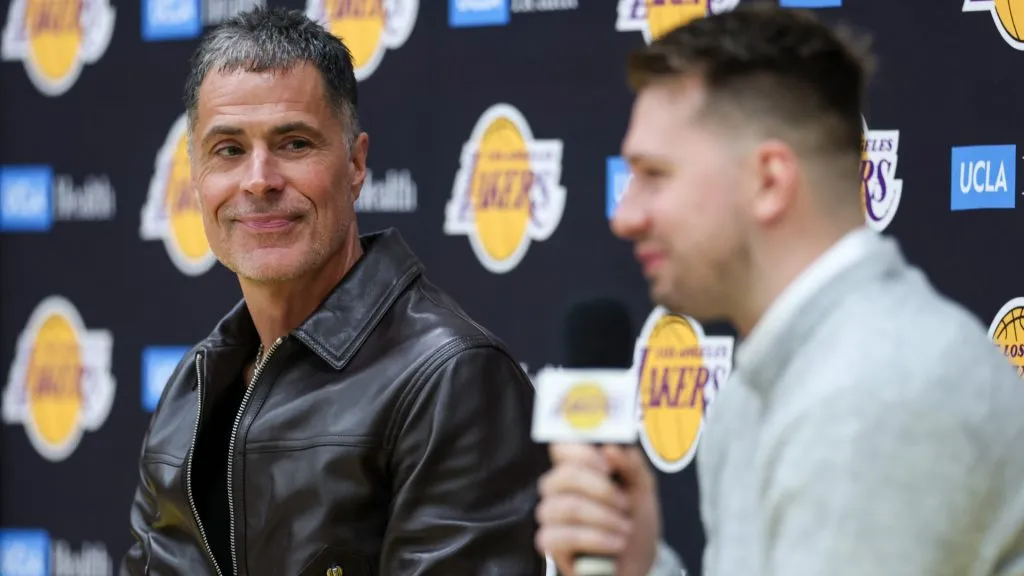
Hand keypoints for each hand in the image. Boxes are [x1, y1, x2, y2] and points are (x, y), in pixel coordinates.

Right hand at [535, 443, 660, 575]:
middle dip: (602, 490)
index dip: (583, 454)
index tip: (609, 467)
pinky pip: (560, 537)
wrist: (639, 561)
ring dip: (604, 518)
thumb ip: (631, 464)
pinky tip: (615, 544)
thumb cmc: (635, 520)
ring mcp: (552, 516)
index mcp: (577, 468)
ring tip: (625, 529)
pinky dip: (595, 539)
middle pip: (564, 476)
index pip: (561, 448)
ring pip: (566, 507)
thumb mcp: (642, 488)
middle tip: (625, 505)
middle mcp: (558, 489)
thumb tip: (611, 448)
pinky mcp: (550, 544)